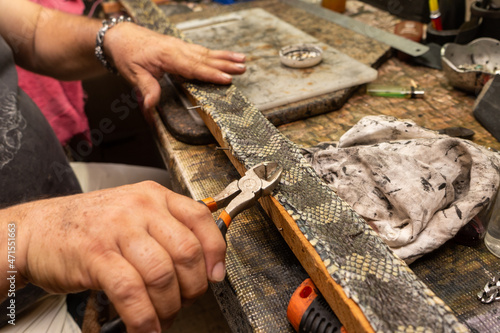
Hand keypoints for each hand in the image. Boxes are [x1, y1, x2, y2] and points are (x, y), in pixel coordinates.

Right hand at [2, 181, 225, 331]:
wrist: (38, 230)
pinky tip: (145, 328)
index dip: (215, 251)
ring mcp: (117, 230)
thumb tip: (203, 264)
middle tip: (184, 301)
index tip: (216, 275)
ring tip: (162, 317)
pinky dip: (144, 318)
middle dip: (192, 287)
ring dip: (168, 306)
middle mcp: (140, 209)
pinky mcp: (96, 255)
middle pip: (187, 252)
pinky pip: (132, 292)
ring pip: (162, 275)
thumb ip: (166, 231)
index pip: (201, 219)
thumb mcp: (134, 215)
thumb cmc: (91, 226)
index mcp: (154, 196)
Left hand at [104, 22, 246, 108]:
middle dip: (225, 64)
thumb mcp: (133, 74)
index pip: (193, 67)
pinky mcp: (180, 47)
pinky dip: (216, 54)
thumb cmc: (126, 54)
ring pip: (206, 53)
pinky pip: (201, 51)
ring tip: (242, 60)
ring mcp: (180, 46)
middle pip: (205, 58)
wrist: (120, 36)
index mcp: (168, 56)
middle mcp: (177, 49)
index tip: (226, 79)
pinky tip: (226, 56)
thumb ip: (146, 90)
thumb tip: (151, 107)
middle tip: (242, 68)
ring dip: (225, 57)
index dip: (211, 74)